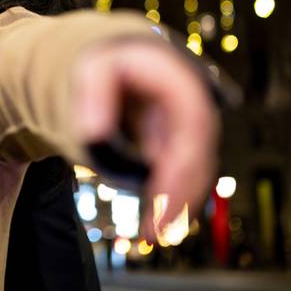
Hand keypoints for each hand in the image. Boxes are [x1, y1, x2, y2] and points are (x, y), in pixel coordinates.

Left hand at [71, 40, 218, 242]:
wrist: (107, 58)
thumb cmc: (101, 60)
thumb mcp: (91, 67)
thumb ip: (94, 92)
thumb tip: (93, 132)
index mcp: (177, 76)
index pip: (194, 122)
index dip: (185, 165)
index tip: (164, 202)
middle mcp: (190, 100)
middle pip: (199, 150)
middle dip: (183, 192)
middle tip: (157, 228)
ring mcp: (184, 121)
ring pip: (193, 165)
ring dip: (179, 200)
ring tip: (153, 232)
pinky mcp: (174, 139)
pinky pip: (180, 169)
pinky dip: (170, 195)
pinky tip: (154, 221)